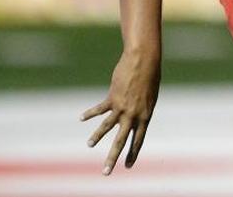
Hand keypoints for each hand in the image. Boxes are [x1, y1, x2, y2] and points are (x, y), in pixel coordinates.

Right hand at [81, 49, 160, 174]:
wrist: (144, 61)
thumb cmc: (150, 76)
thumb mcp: (150, 96)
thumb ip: (141, 108)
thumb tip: (132, 116)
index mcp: (145, 115)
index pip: (139, 139)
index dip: (133, 152)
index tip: (128, 165)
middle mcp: (134, 114)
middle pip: (122, 140)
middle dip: (113, 157)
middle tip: (106, 172)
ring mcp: (123, 107)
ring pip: (107, 127)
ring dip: (97, 137)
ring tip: (89, 145)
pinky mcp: (113, 98)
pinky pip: (99, 109)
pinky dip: (90, 113)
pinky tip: (81, 118)